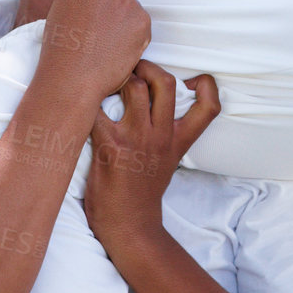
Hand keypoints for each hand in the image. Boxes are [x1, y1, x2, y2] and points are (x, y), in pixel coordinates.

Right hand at [38, 0, 150, 103]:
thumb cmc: (61, 53)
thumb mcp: (59, 14)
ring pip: (129, 10)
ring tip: (106, 46)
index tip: (88, 22)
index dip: (93, 7)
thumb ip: (79, 0)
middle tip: (98, 36)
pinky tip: (117, 51)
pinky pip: (141, 25)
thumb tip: (94, 2)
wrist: (71, 79)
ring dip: (123, 24)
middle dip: (109, 12)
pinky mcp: (141, 18)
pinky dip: (135, 38)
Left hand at [84, 63, 219, 253]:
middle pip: (165, 83)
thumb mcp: (169, 162)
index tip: (191, 81)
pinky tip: (83, 106)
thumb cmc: (143, 192)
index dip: (206, 85)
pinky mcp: (110, 146)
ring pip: (134, 88)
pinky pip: (97, 111)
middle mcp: (161, 136)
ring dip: (119, 80)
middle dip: (148, 66)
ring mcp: (137, 139)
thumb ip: (168, 135)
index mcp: (179, 140)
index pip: (209, 106)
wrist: (129, 226)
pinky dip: (88, 103)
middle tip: (133, 70)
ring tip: (108, 85)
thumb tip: (156, 108)